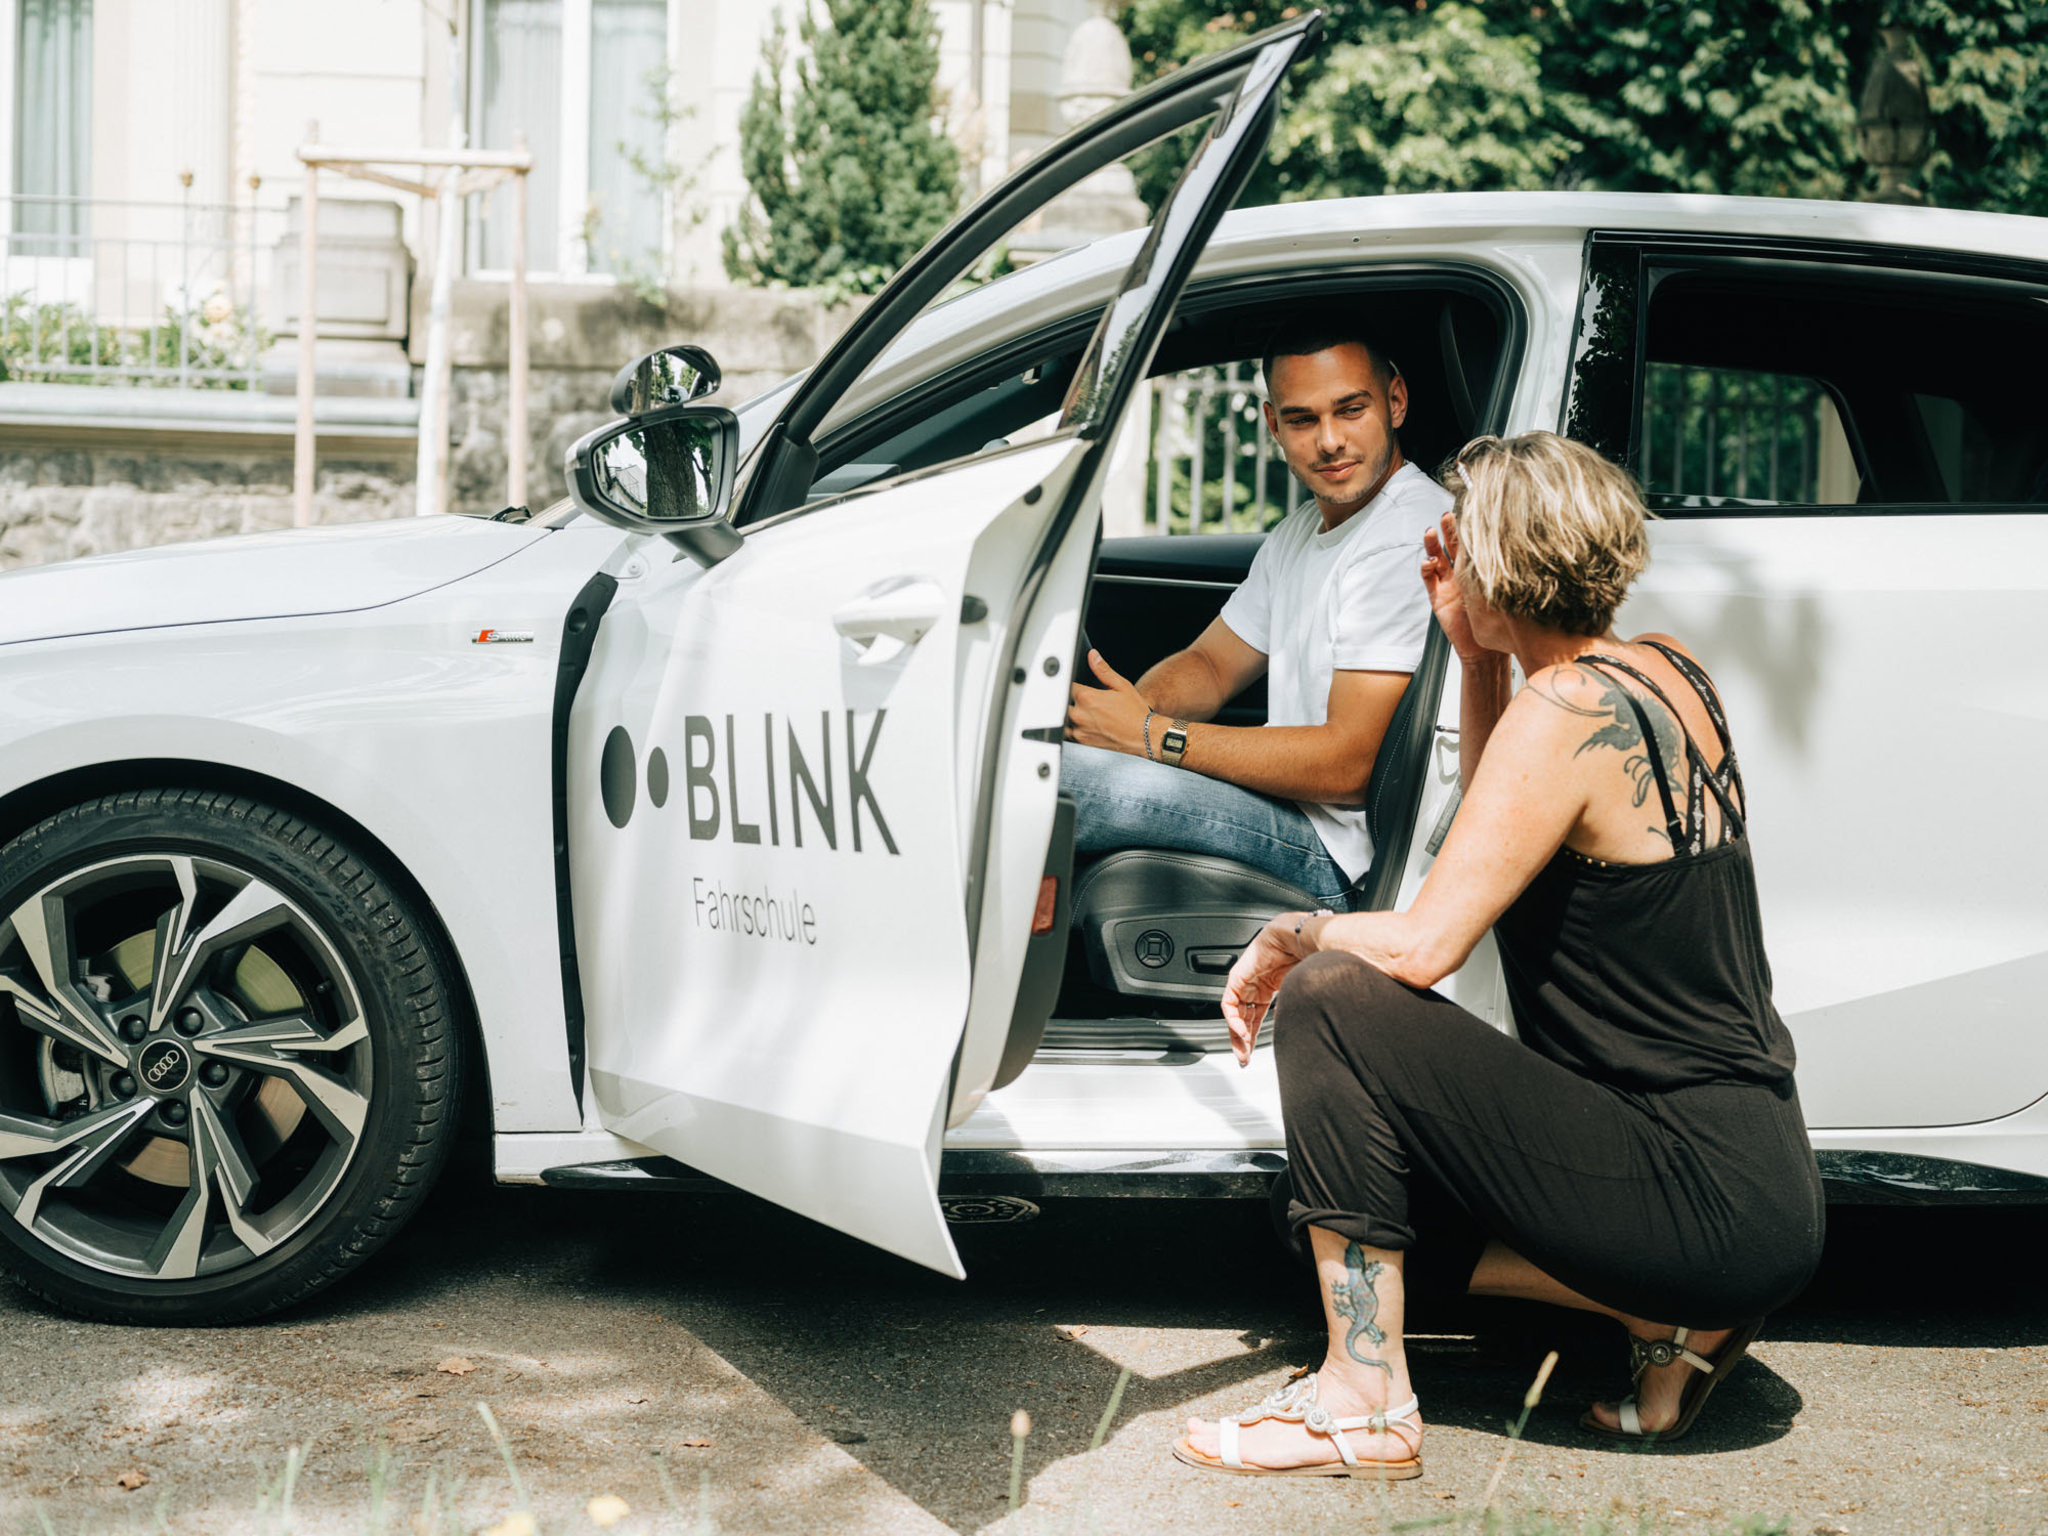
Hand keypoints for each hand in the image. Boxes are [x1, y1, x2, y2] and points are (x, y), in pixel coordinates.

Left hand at [1064, 650, 1151, 756]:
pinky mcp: (1082, 741)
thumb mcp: (1121, 685)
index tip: (1079, 685)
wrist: (1144, 735)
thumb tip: (1093, 656)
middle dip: (1070, 698)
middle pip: (1062, 702)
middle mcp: (1080, 715)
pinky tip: (1086, 722)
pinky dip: (1073, 726)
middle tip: (1084, 698)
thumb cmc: (1135, 712)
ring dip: (1069, 713)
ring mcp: (1079, 730)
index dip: (1073, 683)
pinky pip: (1068, 732)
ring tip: (1086, 711)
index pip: (1068, 685)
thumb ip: (1103, 670)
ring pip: (1063, 718)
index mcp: (1087, 698)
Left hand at [1221, 914, 1316, 1065]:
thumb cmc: (1308, 958)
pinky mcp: (1238, 976)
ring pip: (1234, 1013)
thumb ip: (1291, 1012)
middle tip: (1244, 1059)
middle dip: (1242, 1041)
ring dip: (1237, 1034)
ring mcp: (1245, 981)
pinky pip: (1229, 1002)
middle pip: (1243, 1018)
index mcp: (1270, 988)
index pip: (1255, 1018)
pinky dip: (1234, 1019)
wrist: (1301, 939)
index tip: (1252, 1055)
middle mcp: (1255, 986)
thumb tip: (1293, 1036)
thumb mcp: (1299, 994)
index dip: (1253, 1038)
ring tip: (1243, 1051)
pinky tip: (1243, 1031)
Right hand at [1420, 512, 1493, 664]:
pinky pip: (1429, 580)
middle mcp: (1461, 574)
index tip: (1469, 511)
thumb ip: (1503, 573)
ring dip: (1432, 545)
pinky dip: (1426, 569)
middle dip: (1448, 530)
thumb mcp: (1502, 591)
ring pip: (1437, 558)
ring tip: (1430, 533)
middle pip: (1451, 546)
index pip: (1471, 543)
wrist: (1485, 648)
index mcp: (1477, 570)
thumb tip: (1516, 547)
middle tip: (1447, 516)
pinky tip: (1429, 562)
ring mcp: (1448, 585)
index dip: (1467, 528)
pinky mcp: (1438, 598)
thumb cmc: (1498, 620)